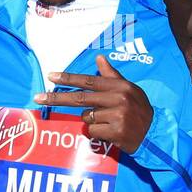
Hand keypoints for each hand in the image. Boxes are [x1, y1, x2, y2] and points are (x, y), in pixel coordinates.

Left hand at [35, 56, 152, 153]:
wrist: (154, 133)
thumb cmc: (139, 109)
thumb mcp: (129, 89)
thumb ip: (112, 76)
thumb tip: (99, 58)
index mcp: (119, 86)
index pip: (89, 80)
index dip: (68, 79)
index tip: (51, 76)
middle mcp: (118, 99)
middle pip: (80, 98)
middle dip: (57, 98)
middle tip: (38, 97)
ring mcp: (116, 116)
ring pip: (86, 117)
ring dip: (92, 120)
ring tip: (108, 121)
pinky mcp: (115, 132)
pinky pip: (92, 131)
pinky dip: (97, 133)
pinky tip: (110, 131)